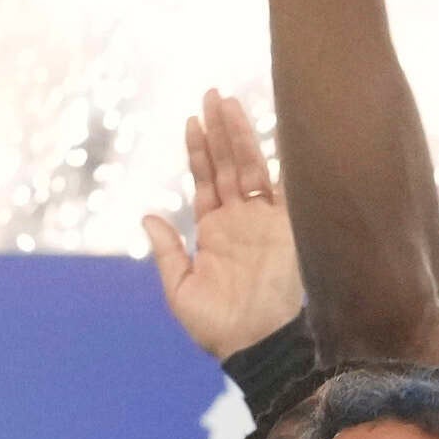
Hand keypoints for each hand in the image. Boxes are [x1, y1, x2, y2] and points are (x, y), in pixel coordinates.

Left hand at [142, 92, 301, 361]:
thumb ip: (166, 251)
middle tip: (212, 93)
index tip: (192, 120)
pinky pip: (285, 186)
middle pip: (230, 164)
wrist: (258, 346)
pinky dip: (278, 159)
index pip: (206, 180)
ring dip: (241, 134)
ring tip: (229, 101)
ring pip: (252, 166)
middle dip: (220, 130)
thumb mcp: (180, 289)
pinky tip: (272, 130)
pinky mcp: (290, 227)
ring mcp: (266, 220)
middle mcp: (241, 220)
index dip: (199, 151)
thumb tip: (148, 215)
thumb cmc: (219, 327)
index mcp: (214, 231)